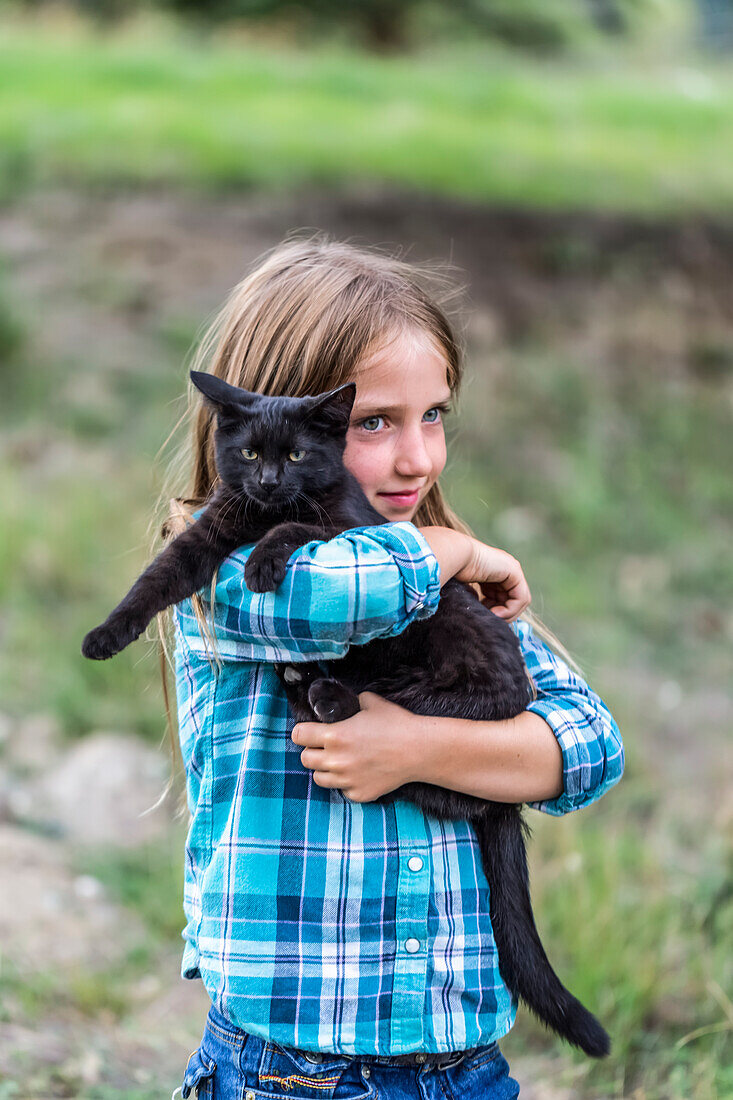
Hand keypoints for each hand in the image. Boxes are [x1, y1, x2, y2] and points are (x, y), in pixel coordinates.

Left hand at [291, 692, 416, 802]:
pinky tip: (360, 772)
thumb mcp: (370, 703)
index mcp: (335, 735)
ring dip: (326, 769)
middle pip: (305, 759)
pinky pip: (342, 790)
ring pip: (319, 778)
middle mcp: (336, 760)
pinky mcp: (359, 794)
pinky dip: (347, 783)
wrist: (419, 750)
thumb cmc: (396, 723)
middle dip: (313, 751)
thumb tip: (346, 703)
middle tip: (327, 747)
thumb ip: (351, 702)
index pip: (298, 736)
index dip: (303, 732)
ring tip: (341, 761)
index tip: (310, 731)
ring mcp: (347, 780)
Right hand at [455, 538, 530, 621]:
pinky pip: (521, 598)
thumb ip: (478, 599)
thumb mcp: (468, 589)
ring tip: (491, 616)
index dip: (496, 611)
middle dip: (503, 614)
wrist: (454, 557)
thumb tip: (487, 614)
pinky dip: (510, 610)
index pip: (504, 598)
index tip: (483, 615)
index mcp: (494, 573)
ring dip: (507, 614)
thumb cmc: (453, 572)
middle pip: (514, 600)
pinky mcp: (514, 571)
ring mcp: (512, 569)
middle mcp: (506, 570)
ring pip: (520, 601)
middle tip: (488, 618)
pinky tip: (495, 613)